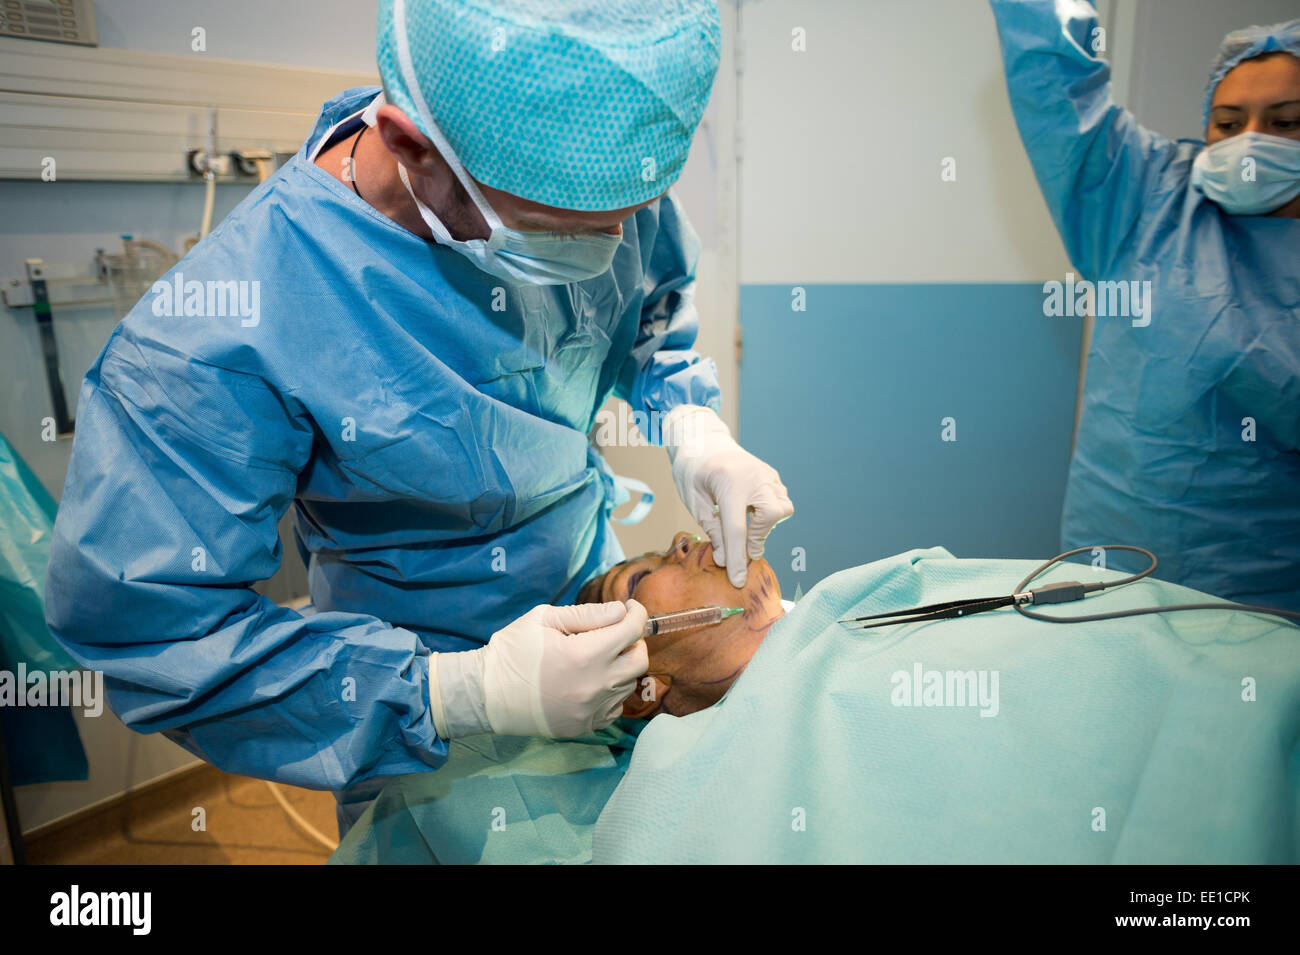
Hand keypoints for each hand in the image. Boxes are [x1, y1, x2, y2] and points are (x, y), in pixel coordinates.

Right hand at [429, 600, 648, 739]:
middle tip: (617, 631)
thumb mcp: (543, 619)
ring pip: (629, 684)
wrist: (486, 695)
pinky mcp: (585, 726)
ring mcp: (592, 710)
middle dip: (634, 640)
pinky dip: (613, 692)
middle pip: (639, 660)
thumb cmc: (512, 651)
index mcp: (585, 654)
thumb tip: (619, 611)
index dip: (636, 614)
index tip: (630, 607)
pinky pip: (615, 708)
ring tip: (602, 656)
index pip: (631, 631)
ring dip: (623, 666)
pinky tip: (593, 681)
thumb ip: (586, 614)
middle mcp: (595, 685)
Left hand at [664, 405, 793, 587]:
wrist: (702, 439)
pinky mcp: (772, 476)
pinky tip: (750, 513)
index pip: (736, 529)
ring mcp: (767, 474)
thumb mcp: (693, 500)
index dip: (737, 558)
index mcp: (729, 483)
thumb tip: (725, 559)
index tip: (738, 581)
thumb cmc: (692, 470)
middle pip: (771, 515)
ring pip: (782, 508)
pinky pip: (780, 500)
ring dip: (764, 525)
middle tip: (742, 546)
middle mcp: (754, 477)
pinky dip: (768, 514)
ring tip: (743, 526)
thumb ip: (712, 529)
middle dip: (758, 535)